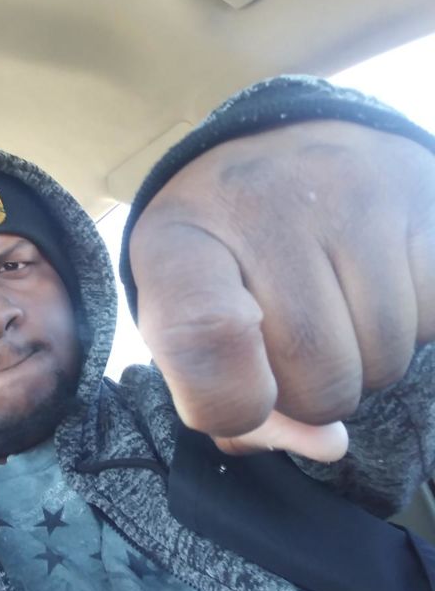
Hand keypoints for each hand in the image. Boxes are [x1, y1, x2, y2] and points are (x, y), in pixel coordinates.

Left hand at [129, 121, 434, 460]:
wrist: (279, 145)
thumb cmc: (223, 249)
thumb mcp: (184, 313)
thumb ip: (226, 397)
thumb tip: (330, 445)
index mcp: (178, 240)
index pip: (199, 337)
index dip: (232, 399)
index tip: (246, 392)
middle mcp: (261, 203)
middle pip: (316, 381)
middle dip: (310, 389)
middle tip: (293, 335)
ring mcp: (347, 194)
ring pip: (384, 361)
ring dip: (364, 359)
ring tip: (333, 302)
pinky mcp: (417, 196)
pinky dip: (413, 323)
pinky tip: (374, 280)